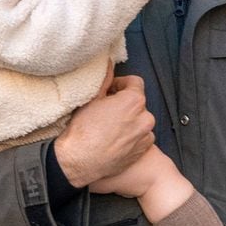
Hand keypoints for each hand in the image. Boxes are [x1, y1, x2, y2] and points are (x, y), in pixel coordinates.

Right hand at [53, 65, 154, 188]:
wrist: (79, 161)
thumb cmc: (83, 131)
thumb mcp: (92, 100)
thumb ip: (105, 80)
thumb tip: (109, 64)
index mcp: (134, 100)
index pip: (135, 82)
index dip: (121, 85)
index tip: (110, 92)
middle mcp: (145, 117)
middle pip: (138, 103)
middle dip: (125, 105)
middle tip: (107, 111)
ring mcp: (146, 135)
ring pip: (140, 121)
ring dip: (130, 121)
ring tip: (111, 128)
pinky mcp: (143, 150)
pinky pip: (141, 137)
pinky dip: (132, 136)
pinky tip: (115, 140)